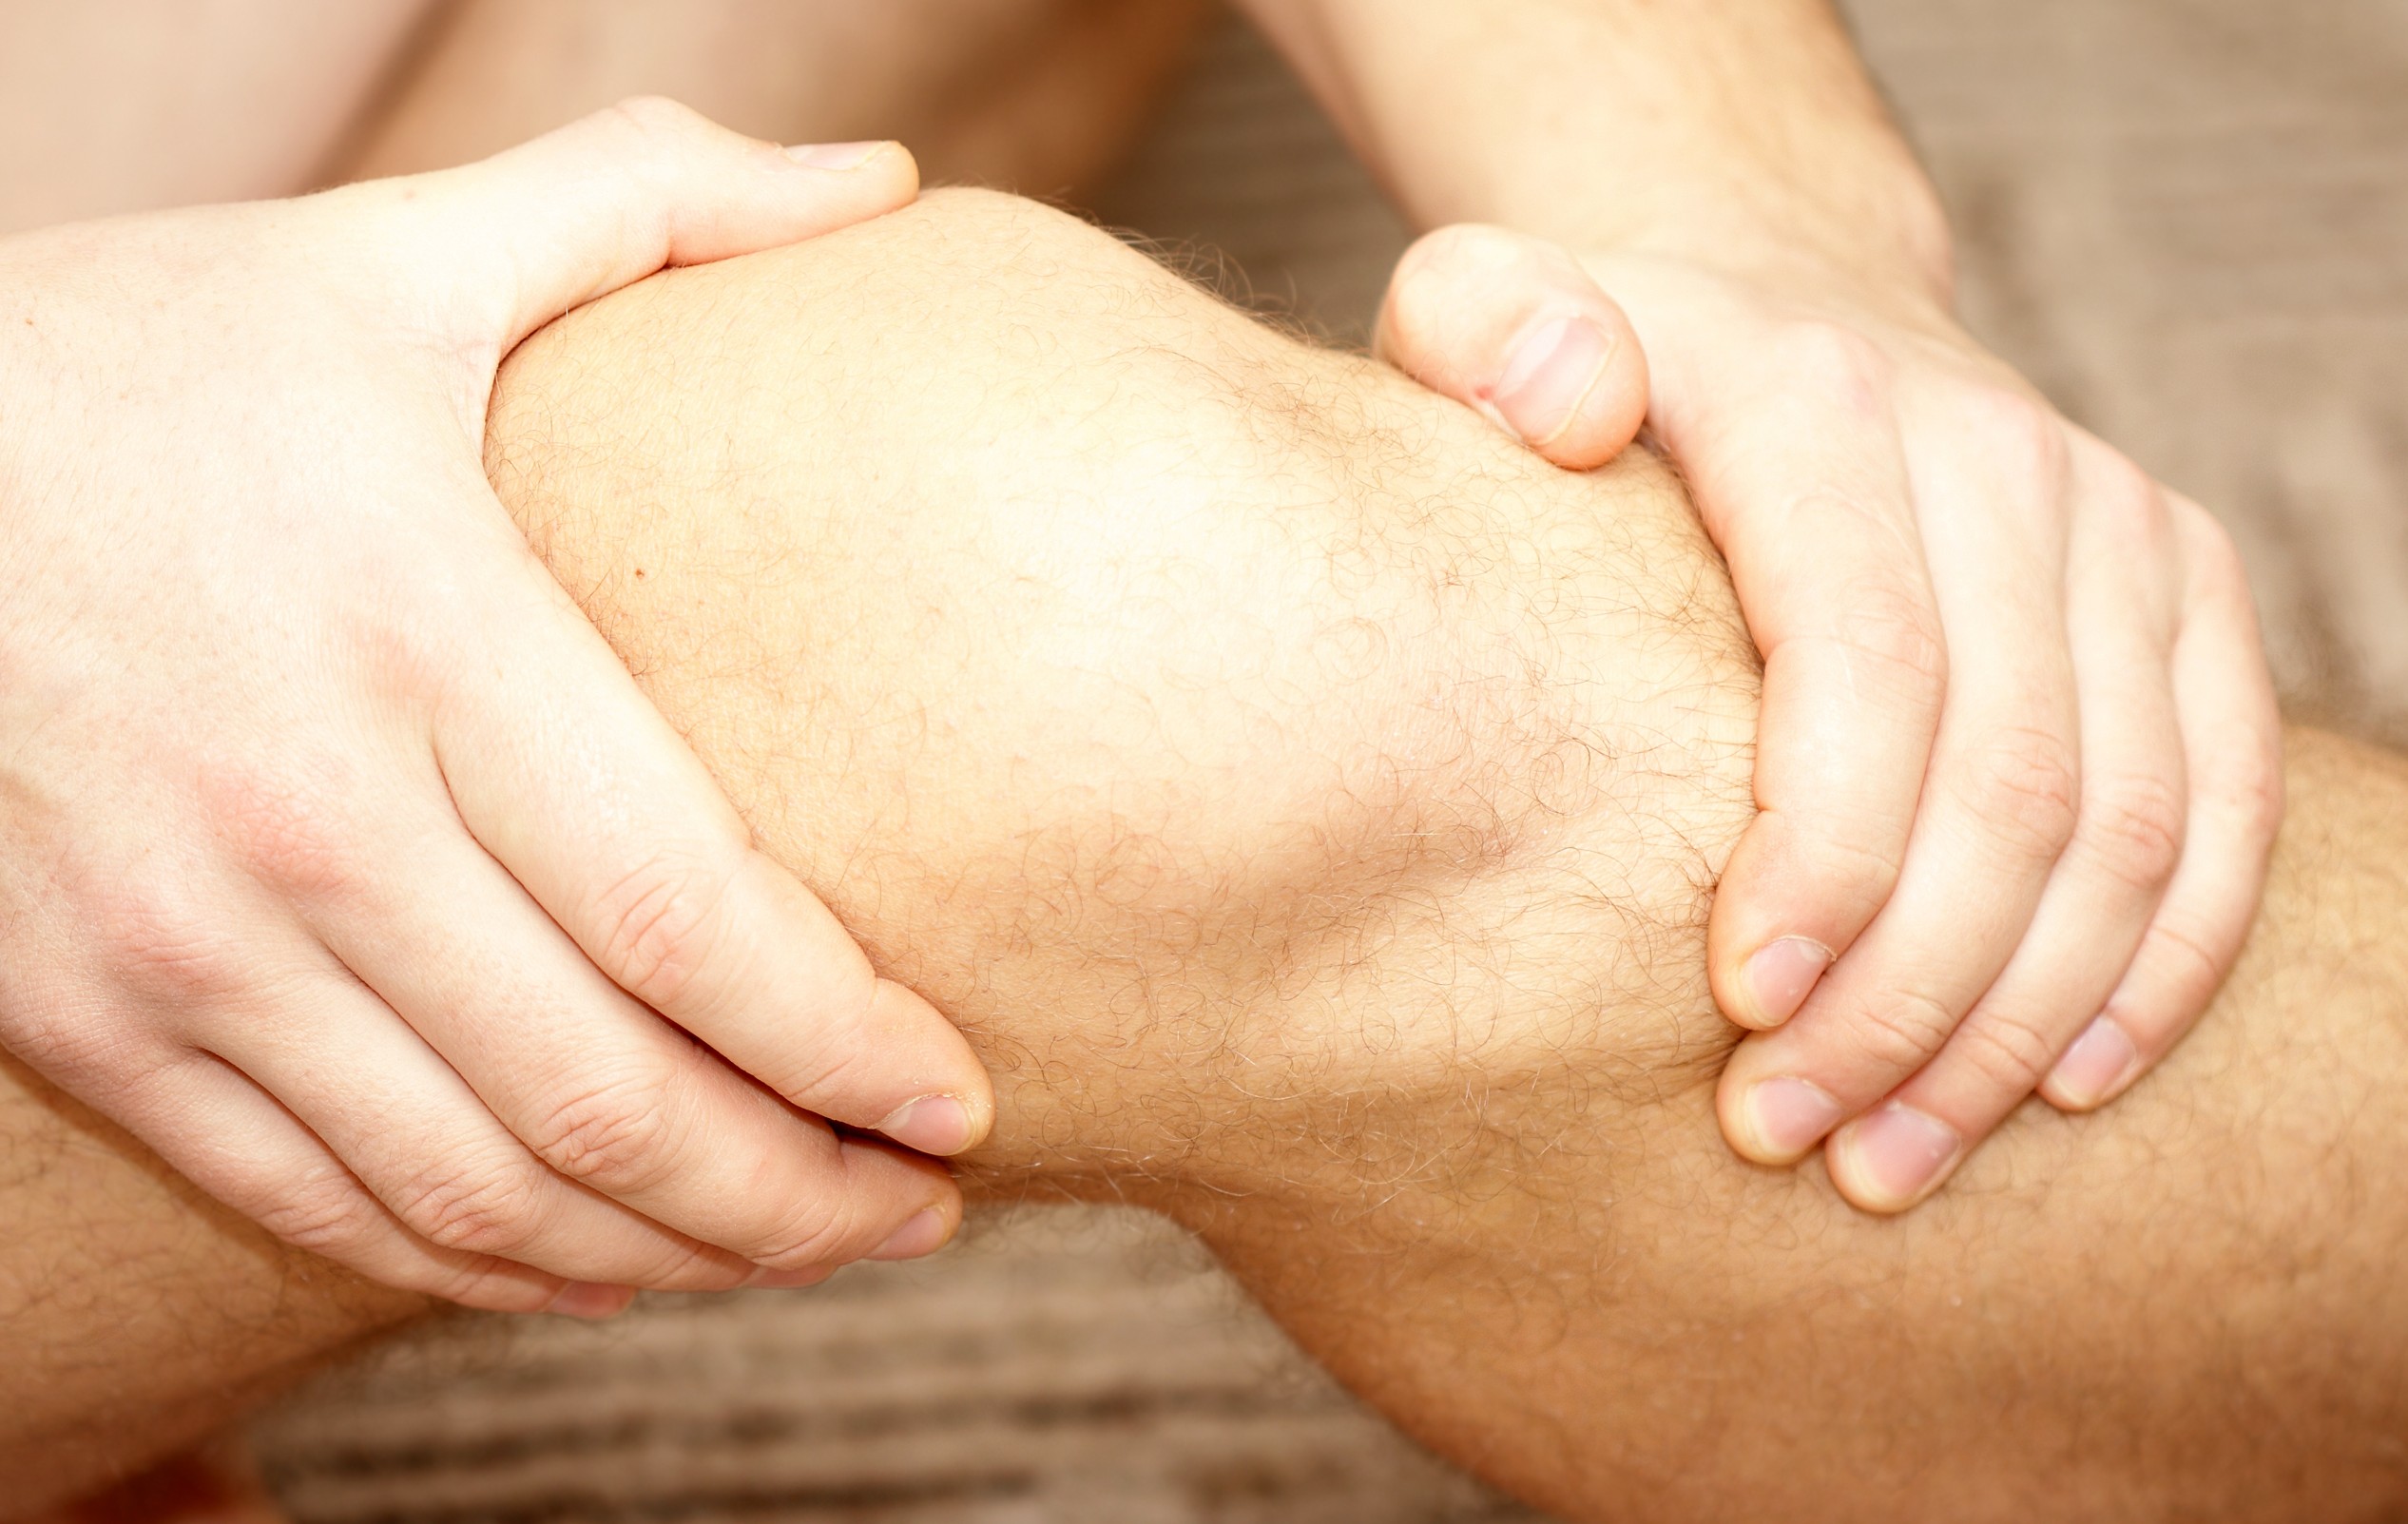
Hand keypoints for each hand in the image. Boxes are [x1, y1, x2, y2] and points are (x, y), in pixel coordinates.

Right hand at [0, 100, 993, 1313]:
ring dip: (672, 1251)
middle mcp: (301, 821)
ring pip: (476, 1189)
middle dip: (800, 1192)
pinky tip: (597, 1263)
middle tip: (929, 1209)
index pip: (683, 911)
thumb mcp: (386, 258)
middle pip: (607, 1091)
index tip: (964, 1098)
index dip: (845, 1040)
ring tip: (807, 1247)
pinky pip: (317, 1206)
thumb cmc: (134, 364)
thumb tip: (879, 175)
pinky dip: (478, 1267)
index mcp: (418, 632)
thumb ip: (644, 207)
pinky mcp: (89, 1024)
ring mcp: (180, 949)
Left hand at [1375, 224, 2284, 1210]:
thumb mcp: (1479, 310)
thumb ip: (1478, 329)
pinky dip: (2161, 962)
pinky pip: (2224, 803)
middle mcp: (1999, 455)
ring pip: (2124, 820)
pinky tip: (2060, 1083)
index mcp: (1823, 407)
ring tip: (1888, 1160)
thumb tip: (1570, 401)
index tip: (1740, 1016)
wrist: (1775, 298)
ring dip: (2016, 1020)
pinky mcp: (2185, 590)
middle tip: (1784, 1134)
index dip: (1823, 860)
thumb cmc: (1589, 375)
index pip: (1864, 662)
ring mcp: (2113, 525)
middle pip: (2008, 773)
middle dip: (1903, 991)